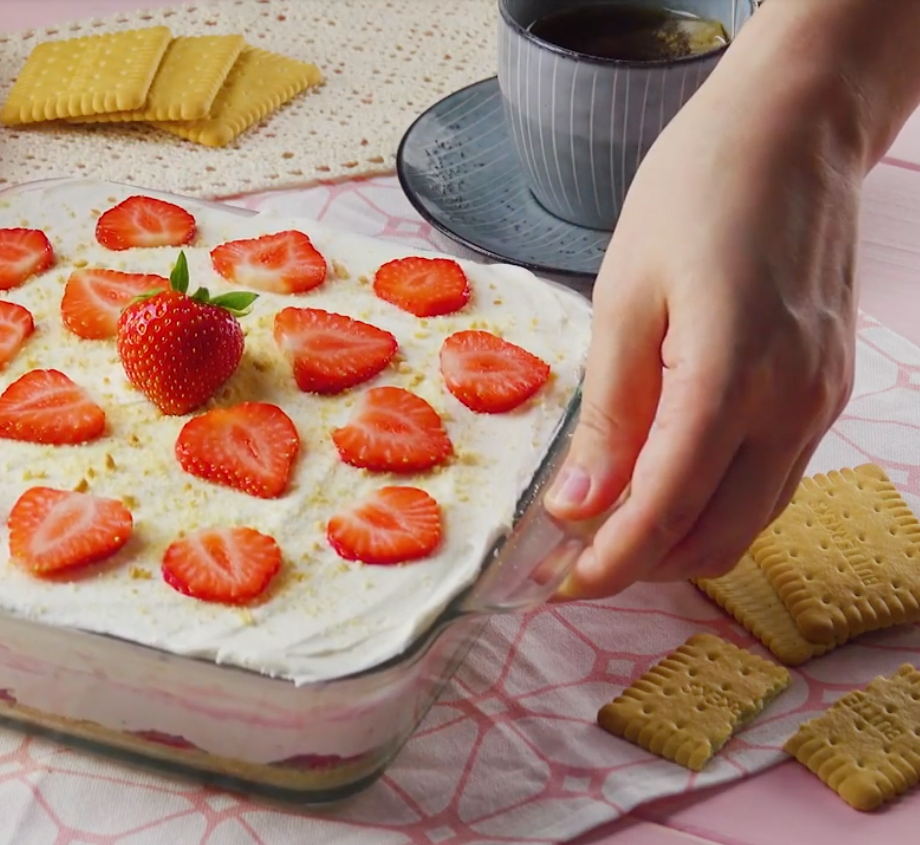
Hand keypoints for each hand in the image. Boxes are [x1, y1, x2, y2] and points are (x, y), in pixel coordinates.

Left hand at [542, 62, 862, 598]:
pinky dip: (718, 499)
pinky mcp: (828, 387)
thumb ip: (609, 412)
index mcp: (732, 378)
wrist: (794, 130)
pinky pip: (774, 476)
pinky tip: (665, 478)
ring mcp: (821, 399)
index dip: (610, 562)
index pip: (666, 510)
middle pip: (717, 535)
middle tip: (573, 554)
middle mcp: (793, 403)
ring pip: (752, 517)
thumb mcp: (624, 298)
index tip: (560, 586)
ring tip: (609, 522)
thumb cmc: (697, 193)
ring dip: (681, 538)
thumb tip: (579, 505)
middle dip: (644, 562)